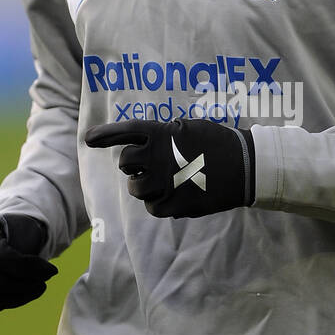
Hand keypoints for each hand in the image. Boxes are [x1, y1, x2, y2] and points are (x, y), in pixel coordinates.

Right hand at [0, 214, 56, 316]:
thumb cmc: (10, 232)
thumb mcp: (21, 227)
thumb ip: (31, 244)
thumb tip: (45, 272)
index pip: (3, 260)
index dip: (32, 269)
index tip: (52, 271)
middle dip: (28, 285)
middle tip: (44, 282)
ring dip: (20, 298)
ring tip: (36, 289)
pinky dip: (5, 304)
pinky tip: (20, 295)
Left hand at [85, 118, 254, 217]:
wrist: (246, 166)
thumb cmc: (218, 143)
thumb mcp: (189, 128)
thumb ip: (163, 135)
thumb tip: (142, 144)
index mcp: (161, 134)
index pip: (125, 132)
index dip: (105, 135)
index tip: (88, 139)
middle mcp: (158, 158)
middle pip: (126, 163)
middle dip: (132, 164)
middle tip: (148, 165)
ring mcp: (165, 183)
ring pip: (135, 188)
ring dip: (142, 185)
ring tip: (161, 181)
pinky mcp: (176, 205)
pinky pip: (152, 207)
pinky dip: (157, 202)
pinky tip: (173, 195)